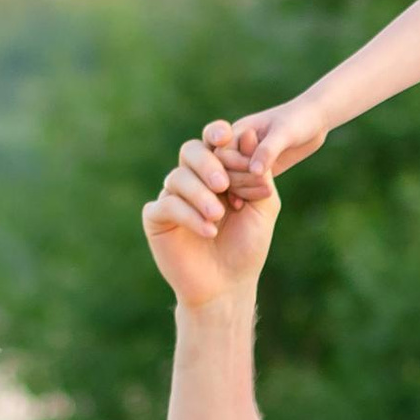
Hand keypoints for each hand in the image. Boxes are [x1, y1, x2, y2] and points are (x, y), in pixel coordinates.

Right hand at [143, 120, 280, 308]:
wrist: (229, 286)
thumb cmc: (247, 247)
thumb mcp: (263, 206)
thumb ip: (257, 172)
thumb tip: (245, 133)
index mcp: (217, 172)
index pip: (214, 142)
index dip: (219, 136)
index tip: (230, 140)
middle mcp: (192, 180)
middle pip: (191, 150)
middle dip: (208, 162)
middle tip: (223, 184)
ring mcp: (172, 197)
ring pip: (177, 177)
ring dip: (200, 194)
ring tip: (218, 216)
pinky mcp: (156, 218)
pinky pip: (166, 204)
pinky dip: (188, 215)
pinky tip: (209, 230)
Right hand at [222, 96, 327, 200]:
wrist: (314, 122)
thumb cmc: (299, 120)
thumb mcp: (284, 133)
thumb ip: (268, 151)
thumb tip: (253, 171)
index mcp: (238, 130)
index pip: (221, 153)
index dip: (234, 165)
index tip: (257, 172)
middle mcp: (237, 146)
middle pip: (223, 169)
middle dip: (240, 181)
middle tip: (266, 187)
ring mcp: (245, 159)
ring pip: (232, 180)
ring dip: (243, 190)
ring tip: (266, 193)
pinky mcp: (256, 171)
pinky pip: (244, 185)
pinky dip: (246, 194)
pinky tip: (249, 203)